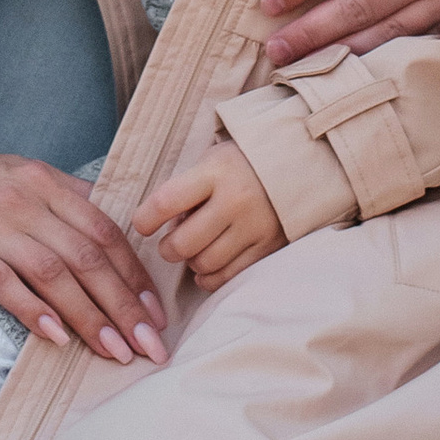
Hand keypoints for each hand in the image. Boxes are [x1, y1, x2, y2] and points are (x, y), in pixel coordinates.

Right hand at [0, 141, 168, 365]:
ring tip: (113, 351)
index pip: (104, 229)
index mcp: (43, 181)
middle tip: (148, 345)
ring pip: (52, 272)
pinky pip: (1, 282)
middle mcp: (22, 197)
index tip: (155, 314)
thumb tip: (117, 235)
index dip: (134, 274)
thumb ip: (64, 201)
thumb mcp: (20, 177)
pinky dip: (32, 311)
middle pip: (86, 255)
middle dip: (124, 304)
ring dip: (88, 316)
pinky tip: (56, 338)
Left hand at [135, 141, 281, 288]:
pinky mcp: (269, 247)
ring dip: (191, 263)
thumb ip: (188, 190)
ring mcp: (254, 226)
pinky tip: (207, 268)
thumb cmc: (242, 163)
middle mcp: (234, 200)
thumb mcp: (211, 161)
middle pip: (184, 243)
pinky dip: (211, 278)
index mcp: (214, 172)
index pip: (166, 201)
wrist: (297, 164)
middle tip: (169, 245)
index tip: (142, 225)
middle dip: (168, 249)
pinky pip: (229, 276)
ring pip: (205, 263)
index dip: (145, 219)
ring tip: (193, 251)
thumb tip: (164, 226)